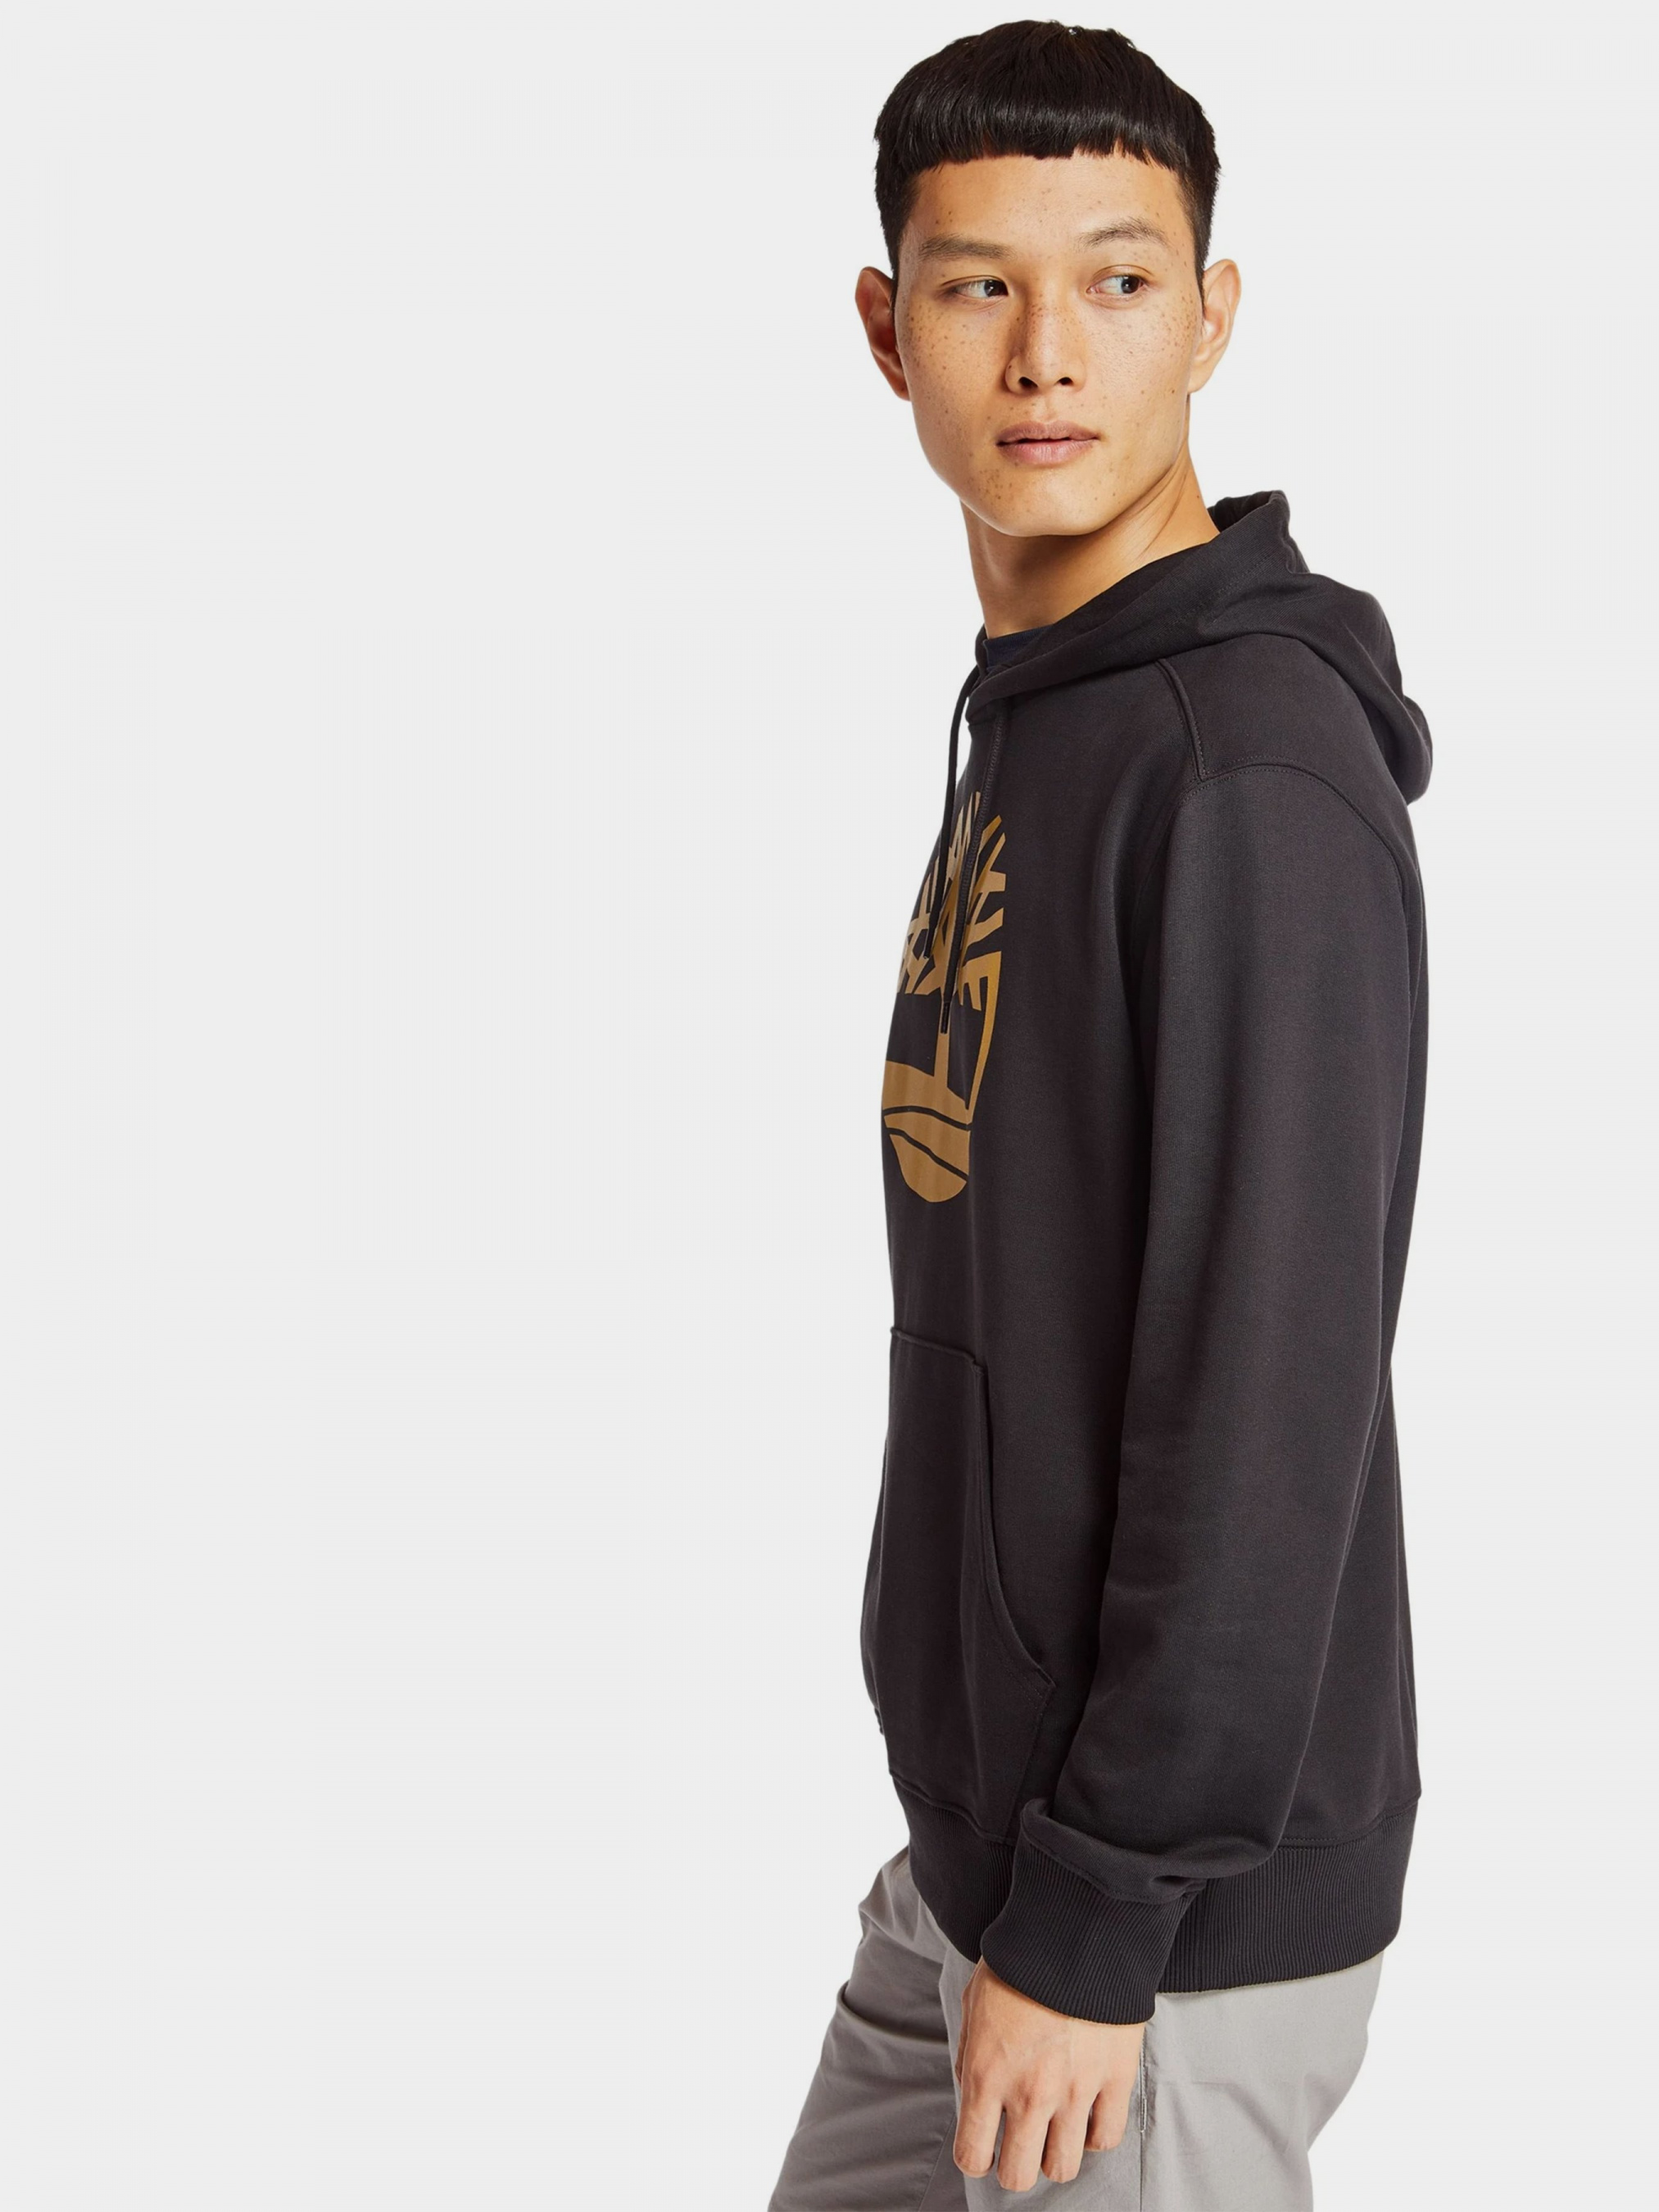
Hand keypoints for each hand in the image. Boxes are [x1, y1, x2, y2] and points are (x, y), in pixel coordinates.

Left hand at [952, 1959, 1145, 2191]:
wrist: (1073, 1931)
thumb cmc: (1018, 1962)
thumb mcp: (974, 2004)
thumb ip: (971, 2057)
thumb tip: (973, 2095)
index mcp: (988, 2075)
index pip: (972, 2155)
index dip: (974, 2157)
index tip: (982, 2147)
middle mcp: (1030, 2094)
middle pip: (1020, 2176)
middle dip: (1014, 2167)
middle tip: (1019, 2145)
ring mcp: (1076, 2091)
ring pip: (1064, 2167)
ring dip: (1054, 2154)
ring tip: (1054, 2130)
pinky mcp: (1115, 2080)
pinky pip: (1106, 2138)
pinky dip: (1094, 2134)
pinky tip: (1086, 2113)